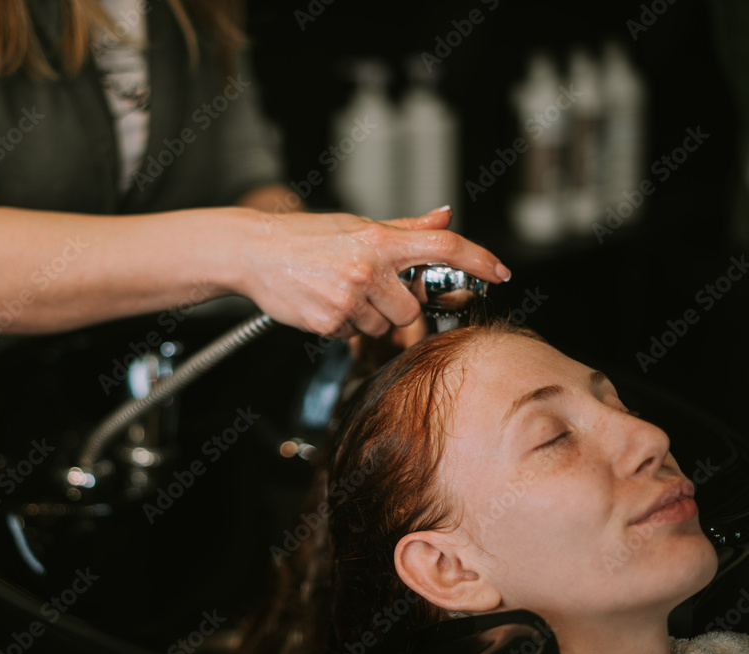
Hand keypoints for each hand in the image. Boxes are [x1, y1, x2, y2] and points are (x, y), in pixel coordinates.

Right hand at [235, 206, 509, 338]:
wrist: (254, 252)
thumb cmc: (305, 237)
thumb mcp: (356, 225)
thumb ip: (405, 228)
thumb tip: (444, 216)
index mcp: (378, 240)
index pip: (442, 246)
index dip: (478, 259)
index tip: (501, 271)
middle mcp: (367, 269)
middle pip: (411, 308)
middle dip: (395, 306)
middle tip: (369, 290)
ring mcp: (348, 298)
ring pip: (382, 327)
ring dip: (367, 318)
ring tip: (339, 294)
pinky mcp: (328, 322)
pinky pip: (352, 336)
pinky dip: (343, 326)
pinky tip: (324, 304)